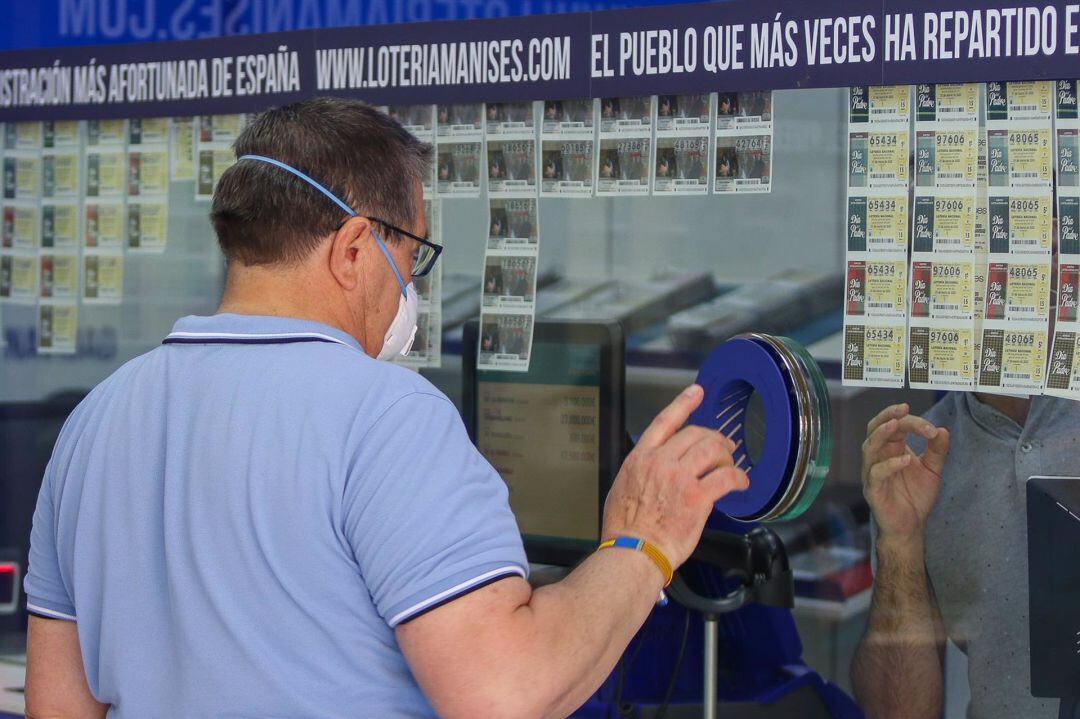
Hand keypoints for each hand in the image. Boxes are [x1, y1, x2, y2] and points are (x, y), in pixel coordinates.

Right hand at [602, 385, 749, 568]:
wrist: (633, 551)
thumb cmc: (625, 529)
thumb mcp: (621, 488)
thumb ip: (640, 473)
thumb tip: (650, 472)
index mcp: (640, 458)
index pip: (665, 422)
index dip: (683, 403)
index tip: (696, 392)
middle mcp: (660, 462)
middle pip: (695, 434)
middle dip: (714, 438)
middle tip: (724, 448)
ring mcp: (680, 478)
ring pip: (713, 450)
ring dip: (727, 455)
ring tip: (732, 464)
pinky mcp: (698, 497)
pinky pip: (726, 478)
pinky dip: (738, 478)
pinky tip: (742, 483)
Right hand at [861, 403, 949, 545]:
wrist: (911, 526)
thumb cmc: (916, 496)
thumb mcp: (932, 470)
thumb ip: (937, 451)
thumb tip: (942, 430)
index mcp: (891, 449)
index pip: (895, 426)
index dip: (912, 422)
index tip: (931, 427)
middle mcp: (879, 457)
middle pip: (875, 429)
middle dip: (887, 416)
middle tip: (903, 408)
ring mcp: (873, 473)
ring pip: (869, 447)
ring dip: (881, 434)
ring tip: (896, 425)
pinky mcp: (873, 490)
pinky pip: (876, 473)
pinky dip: (889, 465)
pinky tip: (906, 460)